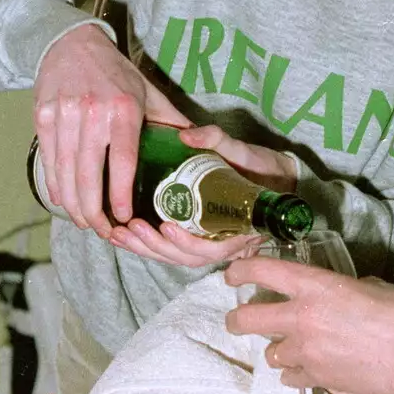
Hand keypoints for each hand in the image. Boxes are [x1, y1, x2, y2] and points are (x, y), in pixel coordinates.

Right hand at [34, 23, 182, 241]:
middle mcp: (92, 113)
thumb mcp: (149, 92)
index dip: (120, 194)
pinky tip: (64, 201)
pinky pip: (48, 159)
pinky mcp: (42, 116)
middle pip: (88, 175)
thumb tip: (200, 149)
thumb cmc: (116, 72)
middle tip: (103, 231)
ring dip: (74, 204)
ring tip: (85, 223)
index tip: (125, 218)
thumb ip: (172, 122)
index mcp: (123, 109)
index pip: (122, 162)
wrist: (71, 43)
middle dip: (94, 211)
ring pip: (65, 172)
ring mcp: (63, 114)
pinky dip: (55, 185)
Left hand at [106, 120, 301, 268]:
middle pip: (188, 258)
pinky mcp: (196, 237)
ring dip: (145, 249)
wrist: (273, 176)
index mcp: (241, 228)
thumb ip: (217, 140)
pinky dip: (146, 246)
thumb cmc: (262, 167)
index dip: (187, 243)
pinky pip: (171, 250)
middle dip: (156, 247)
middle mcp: (226, 243)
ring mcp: (210, 243)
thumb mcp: (245, 151)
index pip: (213, 249)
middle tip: (131, 228)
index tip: (166, 226)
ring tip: (119, 235)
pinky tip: (122, 237)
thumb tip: (185, 135)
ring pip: (176, 258)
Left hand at [224, 257, 393, 393]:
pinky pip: (291, 377)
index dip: (241, 270)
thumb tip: (336, 295)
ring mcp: (306, 351)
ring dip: (277, 349)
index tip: (233, 274)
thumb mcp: (372, 287)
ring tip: (290, 349)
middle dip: (236, 320)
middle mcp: (302, 317)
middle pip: (247, 319)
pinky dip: (296, 373)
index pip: (263, 271)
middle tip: (237, 320)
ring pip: (269, 353)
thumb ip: (342, 289)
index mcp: (316, 285)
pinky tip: (308, 370)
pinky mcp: (316, 378)